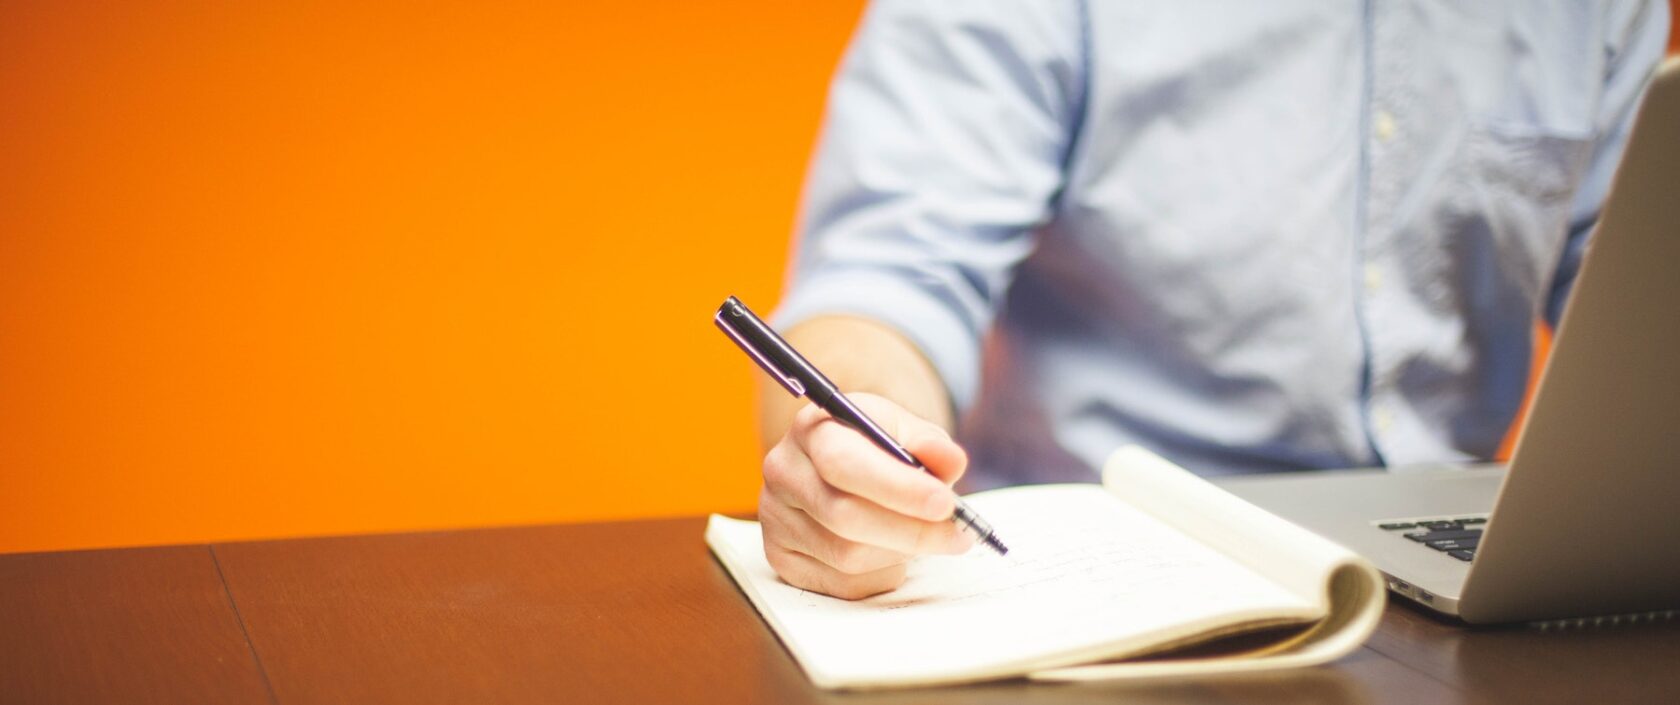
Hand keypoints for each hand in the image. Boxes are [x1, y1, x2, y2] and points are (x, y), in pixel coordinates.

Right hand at [759, 393, 974, 598]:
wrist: (840, 470)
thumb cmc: (877, 450)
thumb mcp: (905, 432)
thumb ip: (930, 443)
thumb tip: (949, 461)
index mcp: (811, 430)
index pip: (844, 463)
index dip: (897, 488)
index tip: (944, 504)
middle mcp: (784, 472)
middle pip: (844, 516)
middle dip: (911, 530)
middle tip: (958, 535)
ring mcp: (776, 519)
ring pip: (847, 557)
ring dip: (900, 553)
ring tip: (922, 536)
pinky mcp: (782, 559)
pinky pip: (843, 584)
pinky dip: (881, 573)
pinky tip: (890, 552)